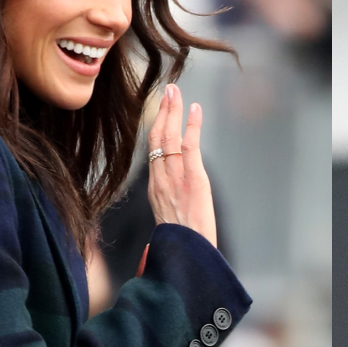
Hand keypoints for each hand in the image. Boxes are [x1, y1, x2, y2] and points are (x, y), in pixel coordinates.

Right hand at [147, 83, 217, 246]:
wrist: (187, 256)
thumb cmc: (182, 244)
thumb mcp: (169, 221)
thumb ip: (168, 205)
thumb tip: (171, 202)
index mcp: (155, 189)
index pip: (152, 151)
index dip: (155, 128)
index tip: (160, 110)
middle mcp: (161, 180)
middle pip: (156, 138)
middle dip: (162, 111)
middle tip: (168, 90)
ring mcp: (175, 178)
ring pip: (168, 137)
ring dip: (173, 111)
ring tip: (176, 91)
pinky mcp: (193, 179)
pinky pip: (189, 146)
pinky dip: (192, 125)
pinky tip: (195, 109)